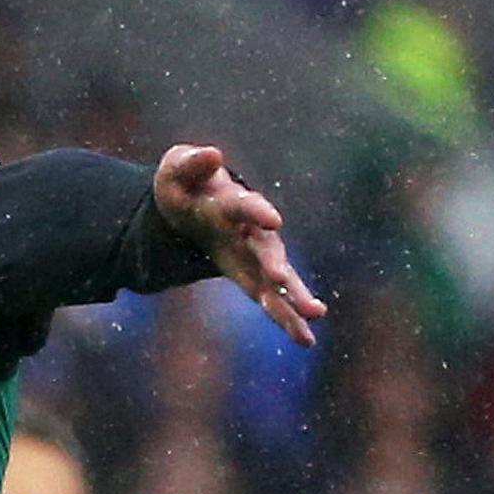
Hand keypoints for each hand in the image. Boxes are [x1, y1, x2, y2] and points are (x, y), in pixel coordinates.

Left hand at [152, 144, 326, 345]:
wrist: (191, 201)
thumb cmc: (185, 183)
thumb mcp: (177, 169)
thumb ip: (192, 163)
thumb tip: (211, 153)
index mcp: (231, 202)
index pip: (245, 206)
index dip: (257, 212)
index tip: (272, 219)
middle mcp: (251, 230)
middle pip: (267, 248)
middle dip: (275, 263)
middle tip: (281, 279)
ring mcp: (254, 254)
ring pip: (277, 278)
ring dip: (293, 297)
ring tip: (316, 314)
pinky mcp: (250, 275)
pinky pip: (270, 299)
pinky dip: (286, 318)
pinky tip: (306, 340)